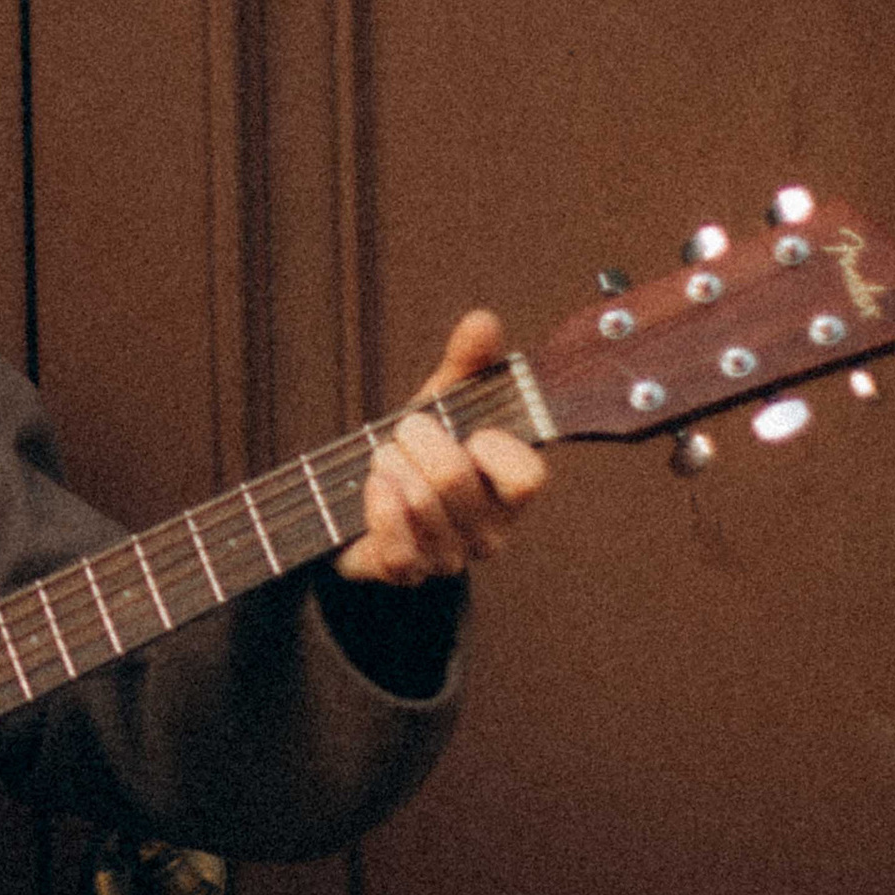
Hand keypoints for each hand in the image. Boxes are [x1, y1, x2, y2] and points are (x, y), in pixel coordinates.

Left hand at [334, 308, 546, 587]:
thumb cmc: (420, 449)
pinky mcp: (408, 574)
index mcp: (512, 489)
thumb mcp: (445, 401)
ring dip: (386, 463)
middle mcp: (491, 531)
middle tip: (405, 432)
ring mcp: (451, 558)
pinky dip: (375, 503)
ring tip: (385, 458)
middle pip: (453, 477)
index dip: (492, 446)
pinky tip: (372, 487)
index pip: (527, 478)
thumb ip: (468, 362)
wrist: (366, 500)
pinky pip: (395, 544)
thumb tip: (483, 321)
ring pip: (416, 501)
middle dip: (414, 438)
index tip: (472, 431)